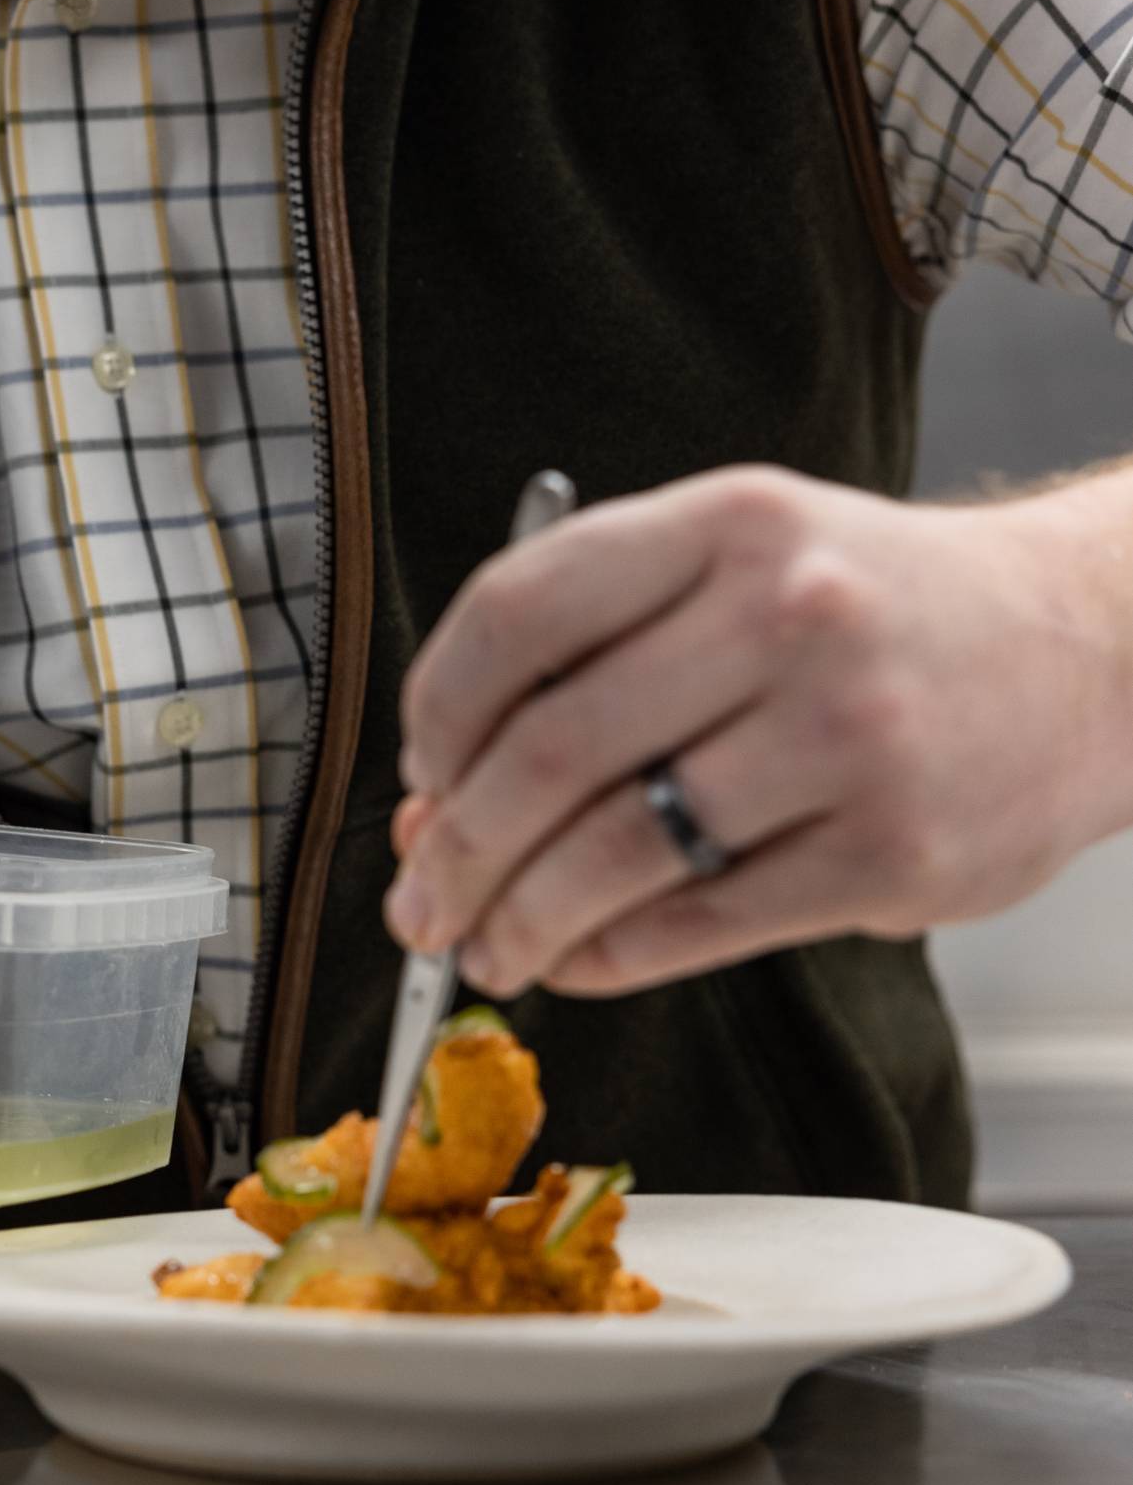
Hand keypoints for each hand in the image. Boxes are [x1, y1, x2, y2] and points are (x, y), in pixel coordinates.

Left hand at [385, 464, 1132, 999]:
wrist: (1086, 647)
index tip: (418, 770)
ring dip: (520, 921)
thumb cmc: (879, 609)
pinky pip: (703, 923)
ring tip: (484, 949)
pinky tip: (578, 960)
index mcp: (729, 523)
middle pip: (550, 748)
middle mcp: (787, 616)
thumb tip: (442, 797)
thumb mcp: (747, 563)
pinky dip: (612, 957)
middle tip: (420, 897)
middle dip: (458, 844)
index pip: (520, 611)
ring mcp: (846, 739)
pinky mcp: (893, 855)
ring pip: (617, 851)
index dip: (436, 708)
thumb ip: (601, 653)